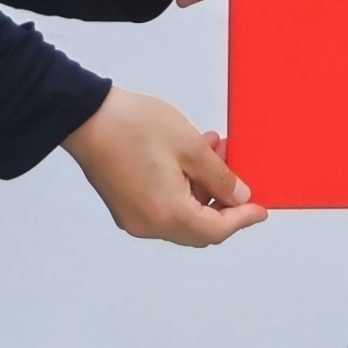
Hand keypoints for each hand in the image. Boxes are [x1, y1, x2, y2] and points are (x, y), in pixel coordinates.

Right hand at [61, 86, 264, 246]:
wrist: (86, 117)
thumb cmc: (136, 127)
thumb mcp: (190, 146)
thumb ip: (219, 176)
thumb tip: (238, 197)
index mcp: (167, 214)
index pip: (215, 230)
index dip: (242, 219)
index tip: (261, 209)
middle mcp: (149, 225)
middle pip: (198, 229)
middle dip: (223, 204)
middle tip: (237, 173)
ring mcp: (133, 218)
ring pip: (181, 217)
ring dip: (202, 191)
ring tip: (214, 152)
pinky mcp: (124, 205)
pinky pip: (163, 208)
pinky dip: (183, 191)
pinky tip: (189, 161)